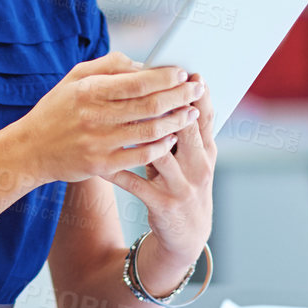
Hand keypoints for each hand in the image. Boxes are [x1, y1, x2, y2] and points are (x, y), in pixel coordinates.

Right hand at [14, 51, 206, 185]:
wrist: (30, 150)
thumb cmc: (57, 109)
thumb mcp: (75, 78)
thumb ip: (109, 66)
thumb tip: (144, 65)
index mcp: (89, 91)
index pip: (138, 82)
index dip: (166, 77)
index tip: (183, 73)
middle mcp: (94, 117)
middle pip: (150, 106)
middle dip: (180, 96)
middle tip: (198, 89)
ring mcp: (99, 144)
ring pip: (150, 132)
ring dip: (177, 122)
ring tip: (192, 112)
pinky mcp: (102, 166)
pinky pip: (141, 156)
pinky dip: (161, 146)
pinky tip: (172, 137)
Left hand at [110, 71, 215, 265]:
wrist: (187, 235)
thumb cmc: (182, 185)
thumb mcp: (192, 160)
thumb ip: (184, 130)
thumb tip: (170, 91)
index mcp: (206, 151)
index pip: (205, 115)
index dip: (198, 93)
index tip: (188, 71)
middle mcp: (198, 166)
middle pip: (187, 127)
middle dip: (171, 102)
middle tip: (150, 81)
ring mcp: (182, 186)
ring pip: (162, 153)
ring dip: (142, 132)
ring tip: (121, 112)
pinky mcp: (162, 204)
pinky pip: (136, 183)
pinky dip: (117, 170)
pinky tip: (100, 158)